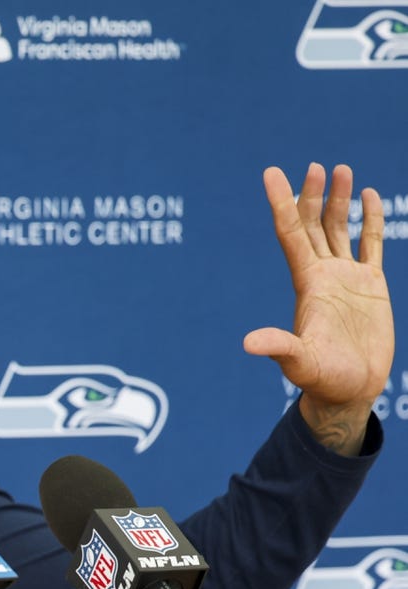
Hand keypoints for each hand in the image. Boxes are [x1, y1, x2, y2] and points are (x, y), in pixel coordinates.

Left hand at [245, 163, 392, 454]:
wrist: (350, 390)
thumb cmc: (322, 380)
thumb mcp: (299, 363)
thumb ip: (279, 348)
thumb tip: (248, 343)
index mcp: (306, 283)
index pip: (290, 233)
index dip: (280, 203)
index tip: (271, 173)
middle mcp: (322, 274)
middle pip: (313, 224)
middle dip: (312, 195)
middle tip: (314, 166)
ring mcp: (346, 277)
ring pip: (339, 228)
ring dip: (337, 200)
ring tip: (338, 169)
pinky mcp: (371, 285)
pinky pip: (370, 244)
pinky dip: (370, 219)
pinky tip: (368, 195)